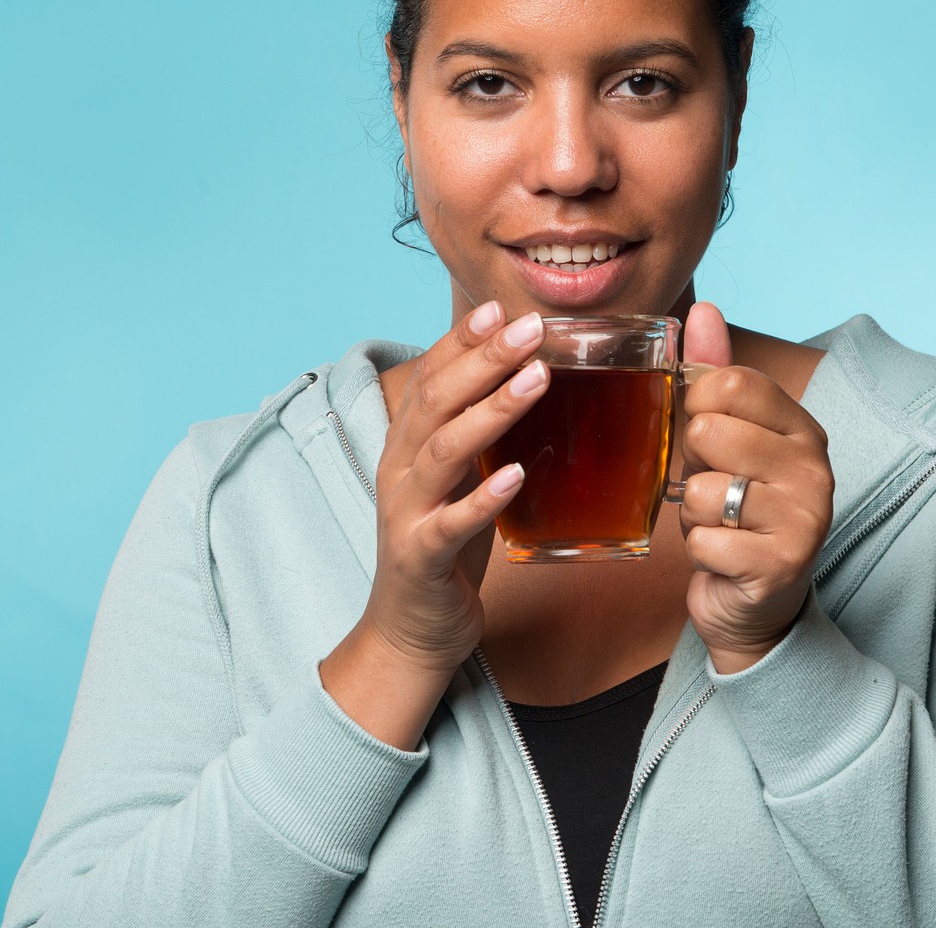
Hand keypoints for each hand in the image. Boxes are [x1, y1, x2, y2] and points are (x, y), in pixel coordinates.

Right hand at [358, 300, 548, 670]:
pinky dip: (484, 497)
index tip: (499, 307)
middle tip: (532, 328)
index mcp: (406, 443)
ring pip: (443, 450)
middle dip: (484, 359)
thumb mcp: (459, 478)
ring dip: (491, 411)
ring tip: (536, 379)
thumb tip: (528, 378)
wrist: (409, 629)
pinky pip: (451, 524)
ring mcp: (405, 512)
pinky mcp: (421, 557)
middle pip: (435, 400)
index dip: (461, 340)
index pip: (429, 376)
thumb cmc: (445, 544)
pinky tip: (517, 475)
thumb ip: (479, 432)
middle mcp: (398, 469)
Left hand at [679, 301, 834, 673]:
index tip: (708, 438)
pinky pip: (705, 540)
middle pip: (710, 431)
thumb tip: (702, 309)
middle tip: (716, 490)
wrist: (753, 603)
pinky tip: (724, 558)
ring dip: (694, 514)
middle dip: (693, 467)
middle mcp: (814, 467)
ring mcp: (805, 517)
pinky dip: (700, 552)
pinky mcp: (784, 564)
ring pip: (704, 492)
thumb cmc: (736, 512)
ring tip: (720, 525)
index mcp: (800, 427)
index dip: (696, 409)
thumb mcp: (723, 438)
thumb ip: (712, 374)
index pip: (729, 382)